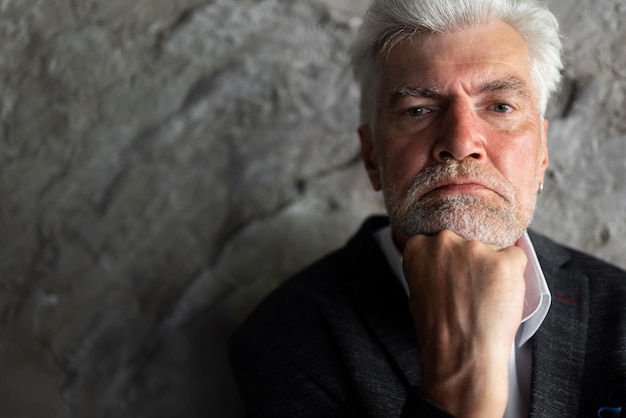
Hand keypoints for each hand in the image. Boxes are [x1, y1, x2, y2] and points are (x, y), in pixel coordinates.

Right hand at [402, 230, 526, 417]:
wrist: (460, 354)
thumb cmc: (439, 331)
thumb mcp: (418, 291)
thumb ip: (430, 267)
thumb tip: (447, 261)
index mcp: (419, 246)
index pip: (443, 237)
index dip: (452, 258)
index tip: (455, 273)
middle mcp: (445, 240)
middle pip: (469, 239)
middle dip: (472, 260)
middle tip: (471, 289)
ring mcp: (476, 249)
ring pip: (493, 249)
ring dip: (493, 269)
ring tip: (485, 298)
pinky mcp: (505, 261)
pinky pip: (517, 258)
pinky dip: (514, 277)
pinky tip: (501, 297)